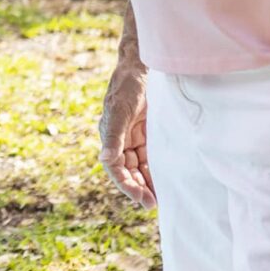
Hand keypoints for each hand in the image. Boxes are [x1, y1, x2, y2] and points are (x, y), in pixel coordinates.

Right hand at [99, 47, 155, 209]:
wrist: (142, 66)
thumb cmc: (128, 86)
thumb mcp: (121, 111)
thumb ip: (113, 136)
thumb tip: (104, 159)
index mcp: (110, 135)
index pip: (115, 167)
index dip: (126, 184)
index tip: (142, 198)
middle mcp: (121, 140)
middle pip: (127, 170)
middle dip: (138, 187)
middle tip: (153, 204)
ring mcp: (134, 137)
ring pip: (139, 167)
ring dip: (147, 182)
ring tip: (160, 198)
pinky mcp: (147, 134)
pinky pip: (150, 157)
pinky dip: (155, 170)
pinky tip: (165, 181)